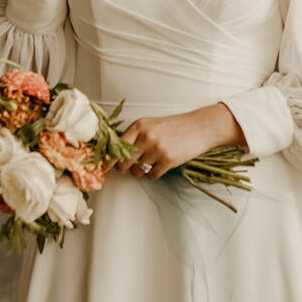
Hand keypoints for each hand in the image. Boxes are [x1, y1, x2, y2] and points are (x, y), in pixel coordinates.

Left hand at [115, 103, 246, 178]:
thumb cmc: (174, 126)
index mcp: (139, 126)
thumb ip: (134, 136)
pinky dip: (152, 175)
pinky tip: (159, 166)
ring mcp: (157, 149)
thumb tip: (115, 154)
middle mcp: (146, 137)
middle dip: (124, 168)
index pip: (116, 147)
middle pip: (123, 162)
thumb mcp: (151, 125)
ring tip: (149, 163)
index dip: (107, 161)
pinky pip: (151, 176)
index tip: (103, 169)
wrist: (198, 127)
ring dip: (140, 171)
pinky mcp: (168, 160)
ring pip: (137, 171)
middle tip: (128, 167)